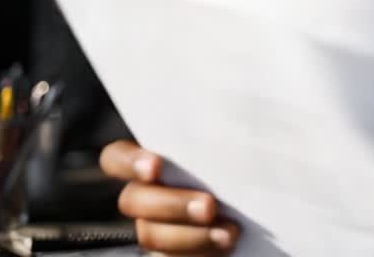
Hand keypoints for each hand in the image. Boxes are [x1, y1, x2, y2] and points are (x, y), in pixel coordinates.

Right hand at [99, 139, 239, 254]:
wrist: (256, 213)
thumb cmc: (240, 169)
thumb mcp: (231, 152)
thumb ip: (221, 144)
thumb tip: (236, 129)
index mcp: (152, 163)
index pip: (117, 158)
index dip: (129, 161)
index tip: (155, 165)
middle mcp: (145, 195)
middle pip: (134, 200)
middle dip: (172, 204)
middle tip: (209, 206)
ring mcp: (154, 228)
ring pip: (151, 235)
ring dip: (192, 236)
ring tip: (229, 233)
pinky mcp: (169, 255)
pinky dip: (199, 254)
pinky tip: (224, 246)